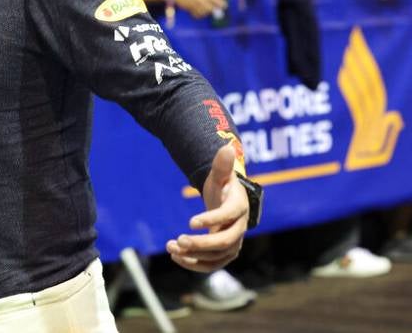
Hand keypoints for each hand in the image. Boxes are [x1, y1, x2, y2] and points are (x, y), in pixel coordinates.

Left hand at [166, 144, 248, 271]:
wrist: (228, 202)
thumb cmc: (223, 186)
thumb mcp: (220, 174)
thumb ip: (222, 164)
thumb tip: (227, 147)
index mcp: (239, 207)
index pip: (228, 216)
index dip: (211, 219)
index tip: (190, 222)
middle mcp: (240, 228)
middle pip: (224, 242)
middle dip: (201, 244)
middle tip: (178, 240)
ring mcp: (234, 243)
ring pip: (217, 256)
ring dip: (194, 255)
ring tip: (171, 247)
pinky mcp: (224, 254)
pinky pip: (212, 264)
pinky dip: (195, 264)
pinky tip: (176, 257)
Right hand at [174, 0, 226, 18]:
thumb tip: (217, 5)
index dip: (221, 3)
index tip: (225, 6)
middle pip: (210, 8)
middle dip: (213, 10)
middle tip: (215, 10)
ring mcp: (194, 4)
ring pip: (203, 12)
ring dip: (205, 13)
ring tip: (204, 10)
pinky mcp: (189, 8)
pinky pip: (197, 15)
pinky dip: (198, 15)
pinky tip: (198, 12)